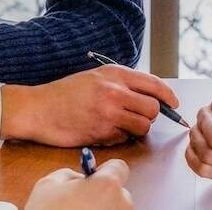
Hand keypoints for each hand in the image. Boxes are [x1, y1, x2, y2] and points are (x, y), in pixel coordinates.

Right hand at [1, 65, 178, 145]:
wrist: (39, 108)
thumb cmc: (65, 93)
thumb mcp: (95, 77)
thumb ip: (121, 83)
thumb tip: (149, 96)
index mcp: (115, 73)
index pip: (154, 83)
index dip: (168, 96)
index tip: (173, 104)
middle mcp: (115, 90)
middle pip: (153, 108)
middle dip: (150, 116)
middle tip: (139, 118)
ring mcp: (109, 112)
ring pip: (143, 126)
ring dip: (136, 129)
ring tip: (121, 125)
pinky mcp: (102, 131)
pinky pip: (124, 138)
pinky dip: (119, 138)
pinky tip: (103, 131)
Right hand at [24, 159, 132, 209]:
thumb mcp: (48, 185)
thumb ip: (69, 174)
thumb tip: (78, 178)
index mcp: (107, 186)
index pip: (119, 167)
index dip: (104, 171)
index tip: (93, 178)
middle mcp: (121, 205)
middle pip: (118, 192)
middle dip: (102, 195)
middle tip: (80, 203)